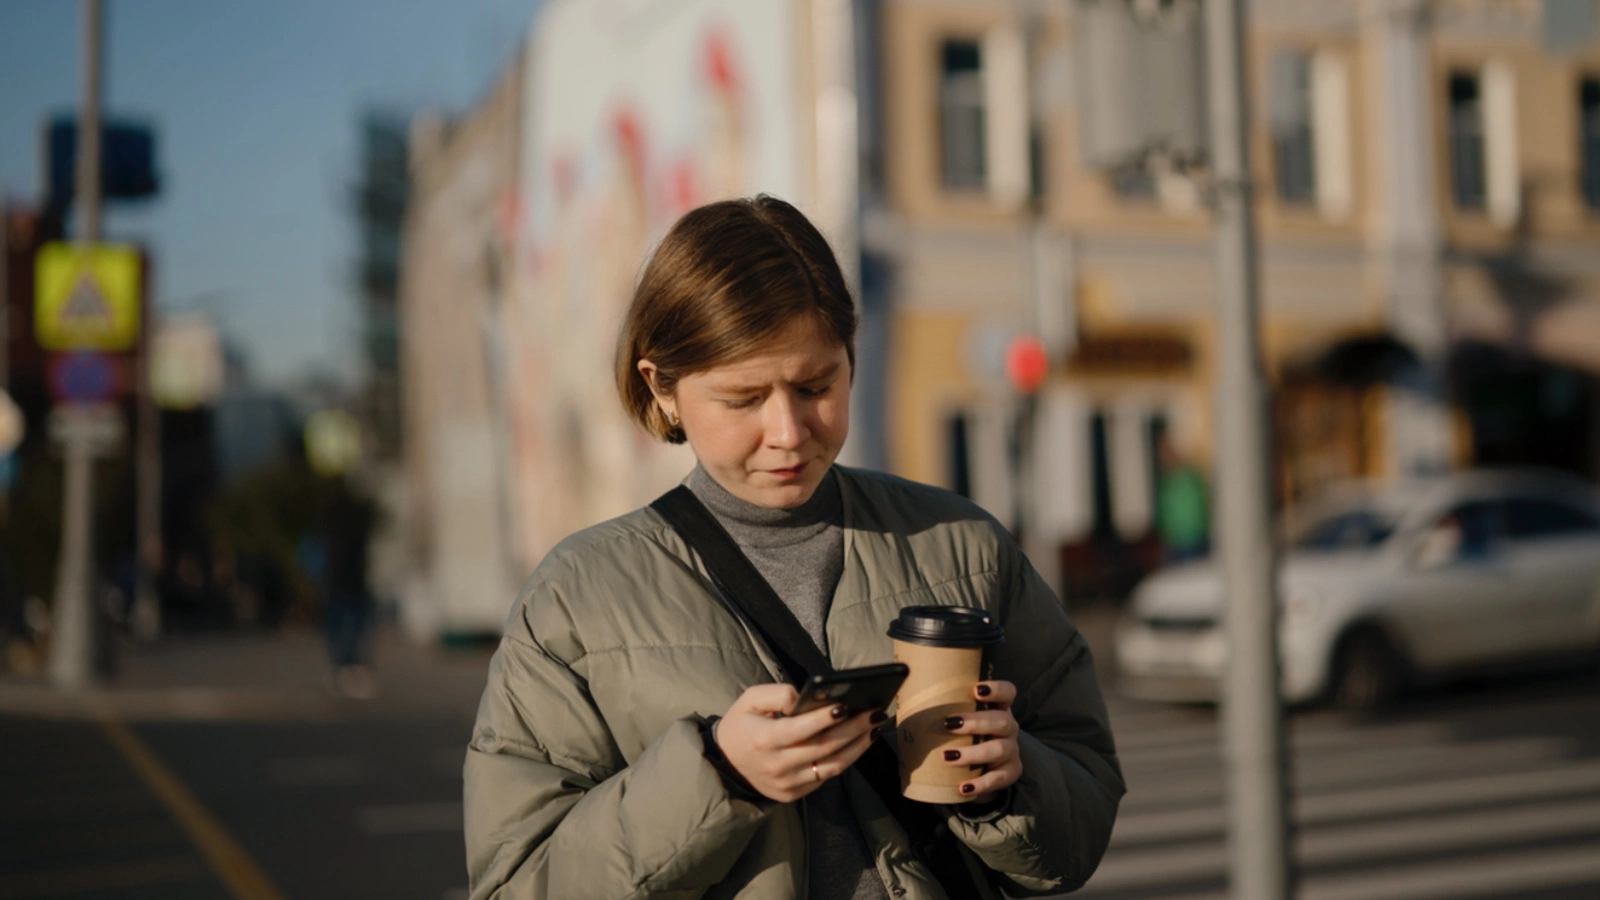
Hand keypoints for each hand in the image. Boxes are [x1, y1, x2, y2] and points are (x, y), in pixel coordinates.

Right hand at [715, 683, 885, 802]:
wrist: (724, 766)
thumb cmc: (741, 726)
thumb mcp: (749, 700)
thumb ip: (777, 694)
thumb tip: (807, 696)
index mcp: (763, 740)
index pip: (800, 729)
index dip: (825, 718)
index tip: (847, 705)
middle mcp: (777, 766)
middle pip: (824, 748)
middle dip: (854, 729)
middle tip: (876, 713)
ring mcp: (787, 784)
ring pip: (832, 766)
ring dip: (858, 747)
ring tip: (875, 728)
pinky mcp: (794, 795)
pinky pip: (825, 777)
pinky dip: (846, 759)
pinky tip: (859, 743)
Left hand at [940, 680, 1021, 801]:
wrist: (981, 768)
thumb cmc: (964, 737)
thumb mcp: (959, 722)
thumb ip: (943, 711)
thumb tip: (905, 704)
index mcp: (998, 708)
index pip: (1007, 692)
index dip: (997, 689)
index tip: (976, 690)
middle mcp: (1009, 728)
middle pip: (1002, 720)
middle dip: (975, 722)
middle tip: (948, 724)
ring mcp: (1012, 751)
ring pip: (999, 749)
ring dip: (973, 753)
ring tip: (948, 757)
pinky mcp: (1010, 773)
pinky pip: (998, 779)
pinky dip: (980, 784)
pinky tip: (963, 787)